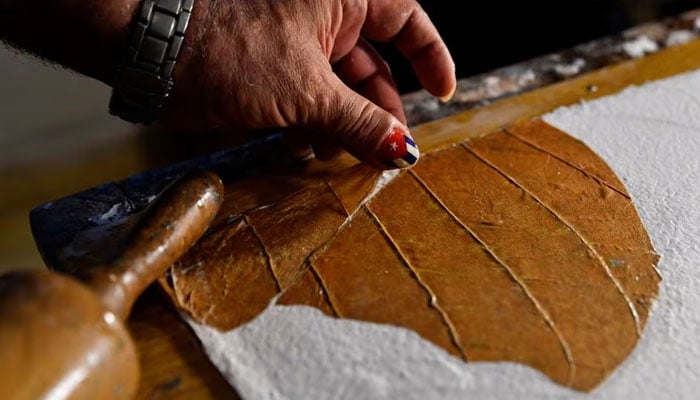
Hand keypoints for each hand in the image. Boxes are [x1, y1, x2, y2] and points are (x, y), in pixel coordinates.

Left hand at [162, 0, 455, 168]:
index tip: (442, 93)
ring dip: (346, 126)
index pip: (405, 19)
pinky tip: (310, 151)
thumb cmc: (228, 48)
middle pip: (372, 65)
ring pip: (339, 89)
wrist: (153, 52)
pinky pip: (308, 99)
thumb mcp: (306, 90)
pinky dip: (315, 126)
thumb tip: (403, 148)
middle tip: (386, 151)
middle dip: (380, 110)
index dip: (429, 55)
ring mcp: (296, 44)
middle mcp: (323, 16)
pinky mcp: (272, 71)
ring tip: (342, 157)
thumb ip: (360, 122)